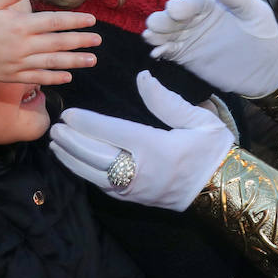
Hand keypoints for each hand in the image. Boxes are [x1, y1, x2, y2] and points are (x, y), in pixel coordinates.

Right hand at [0, 0, 99, 84]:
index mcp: (19, 25)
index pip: (54, 22)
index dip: (75, 21)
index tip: (92, 21)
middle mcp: (22, 45)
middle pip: (58, 43)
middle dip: (80, 41)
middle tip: (98, 41)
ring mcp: (18, 63)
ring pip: (52, 63)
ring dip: (74, 61)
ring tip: (92, 60)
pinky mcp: (12, 76)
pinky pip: (37, 78)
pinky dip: (54, 78)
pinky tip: (68, 77)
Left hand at [50, 72, 234, 211]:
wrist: (222, 189)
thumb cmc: (212, 150)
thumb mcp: (198, 120)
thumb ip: (166, 101)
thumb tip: (142, 78)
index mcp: (155, 148)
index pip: (111, 133)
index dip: (87, 123)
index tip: (69, 114)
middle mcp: (140, 171)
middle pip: (95, 156)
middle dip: (72, 142)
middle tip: (55, 127)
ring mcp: (135, 189)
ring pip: (93, 174)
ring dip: (71, 159)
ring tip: (56, 144)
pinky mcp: (133, 200)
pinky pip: (102, 186)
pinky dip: (83, 172)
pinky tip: (74, 161)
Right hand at [143, 0, 277, 96]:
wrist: (266, 70)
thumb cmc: (264, 35)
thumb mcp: (254, 11)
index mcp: (212, 4)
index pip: (193, 1)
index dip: (183, 5)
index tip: (174, 10)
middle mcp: (197, 18)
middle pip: (174, 16)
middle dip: (163, 19)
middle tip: (153, 24)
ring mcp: (190, 38)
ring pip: (168, 32)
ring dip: (157, 33)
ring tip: (149, 36)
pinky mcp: (187, 57)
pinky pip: (170, 51)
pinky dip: (161, 50)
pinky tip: (156, 52)